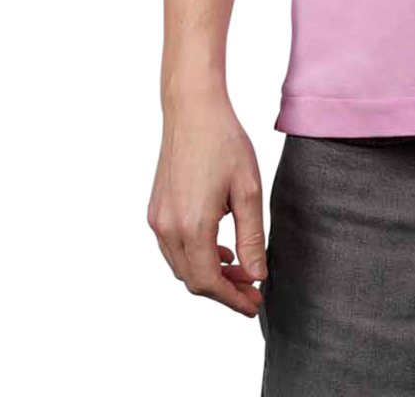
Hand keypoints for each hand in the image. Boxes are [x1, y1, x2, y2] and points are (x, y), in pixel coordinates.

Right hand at [148, 91, 268, 319]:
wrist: (193, 111)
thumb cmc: (223, 142)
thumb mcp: (248, 189)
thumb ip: (251, 236)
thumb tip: (257, 274)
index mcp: (192, 225)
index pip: (209, 282)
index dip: (233, 298)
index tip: (254, 304)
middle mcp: (169, 227)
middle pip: (194, 280)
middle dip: (225, 289)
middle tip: (253, 289)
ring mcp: (159, 219)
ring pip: (183, 266)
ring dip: (211, 274)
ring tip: (240, 268)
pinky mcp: (157, 210)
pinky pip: (175, 248)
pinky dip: (197, 257)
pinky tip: (219, 249)